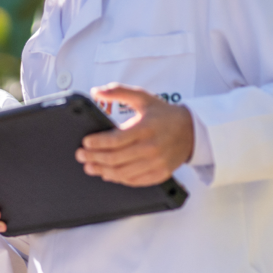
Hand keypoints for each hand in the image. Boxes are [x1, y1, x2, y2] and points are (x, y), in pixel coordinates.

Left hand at [79, 84, 194, 186]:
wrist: (192, 131)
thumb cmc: (164, 114)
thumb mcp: (142, 97)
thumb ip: (118, 91)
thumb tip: (95, 91)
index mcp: (145, 128)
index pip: (115, 140)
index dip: (97, 143)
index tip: (85, 143)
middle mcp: (151, 147)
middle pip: (115, 158)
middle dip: (94, 158)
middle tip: (81, 156)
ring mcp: (156, 163)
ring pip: (122, 173)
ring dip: (103, 171)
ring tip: (90, 167)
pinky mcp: (160, 174)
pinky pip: (134, 181)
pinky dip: (119, 179)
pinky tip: (108, 174)